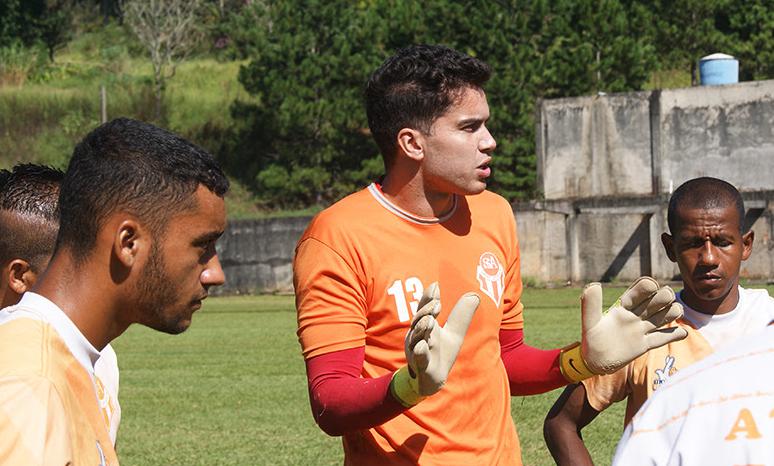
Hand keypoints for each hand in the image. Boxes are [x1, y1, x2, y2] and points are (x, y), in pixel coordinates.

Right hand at [390, 282, 479, 406]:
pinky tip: (423, 345)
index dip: (428, 298)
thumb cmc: (441, 353)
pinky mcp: (422, 367)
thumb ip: (461, 315)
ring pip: (417, 338)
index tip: (435, 286)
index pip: (424, 308)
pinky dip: (420, 351)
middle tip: (436, 304)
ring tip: (430, 320)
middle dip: (426, 311)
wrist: (432, 380)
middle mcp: (418, 336)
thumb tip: (474, 295)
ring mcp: (417, 351)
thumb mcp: (454, 333)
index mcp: (425, 326)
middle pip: (419, 320)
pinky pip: (419, 358)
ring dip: (422, 328)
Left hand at [560, 277, 687, 381]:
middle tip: (665, 297)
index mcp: (622, 307)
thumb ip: (590, 304)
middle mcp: (634, 316)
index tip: (651, 285)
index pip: (638, 292)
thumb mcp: (590, 321)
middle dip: (663, 296)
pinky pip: (662, 338)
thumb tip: (594, 284)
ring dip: (672, 312)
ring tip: (676, 310)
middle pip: (654, 302)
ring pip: (661, 318)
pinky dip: (674, 335)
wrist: (594, 361)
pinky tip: (683, 333)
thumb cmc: (590, 340)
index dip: (646, 287)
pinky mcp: (645, 345)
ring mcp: (641, 330)